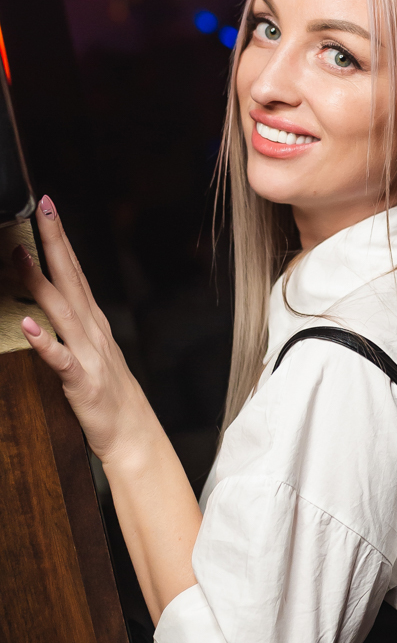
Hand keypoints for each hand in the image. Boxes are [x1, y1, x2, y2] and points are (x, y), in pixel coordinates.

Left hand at [16, 194, 202, 623]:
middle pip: (69, 279)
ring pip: (62, 310)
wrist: (132, 437)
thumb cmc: (109, 397)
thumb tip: (44, 298)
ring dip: (40, 281)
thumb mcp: (89, 352)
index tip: (44, 205)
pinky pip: (61, 358)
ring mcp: (89, 354)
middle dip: (53, 242)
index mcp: (92, 322)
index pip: (73, 271)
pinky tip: (27, 324)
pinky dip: (44, 341)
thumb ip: (68, 324)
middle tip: (40, 209)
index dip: (59, 238)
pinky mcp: (83, 381)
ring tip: (18, 255)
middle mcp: (91, 331)